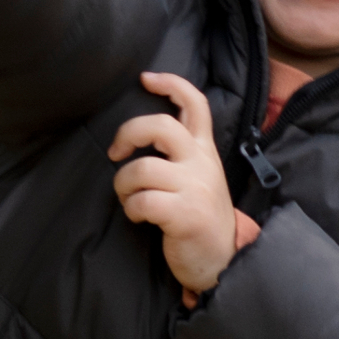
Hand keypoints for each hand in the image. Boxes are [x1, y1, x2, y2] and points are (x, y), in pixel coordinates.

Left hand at [110, 71, 253, 301]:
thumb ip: (182, 152)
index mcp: (204, 150)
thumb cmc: (200, 216)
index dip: (171, 84)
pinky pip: (142, 202)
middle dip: (128, 134)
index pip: (195, 104)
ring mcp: (195, 188)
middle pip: (161, 127)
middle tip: (115, 152)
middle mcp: (201, 163)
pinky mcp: (185, 215)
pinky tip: (139, 218)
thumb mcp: (200, 176)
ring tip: (129, 199)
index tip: (146, 78)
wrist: (223, 260)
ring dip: (123, 185)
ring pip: (141, 169)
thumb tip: (144, 130)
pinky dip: (131, 210)